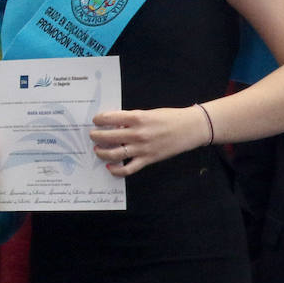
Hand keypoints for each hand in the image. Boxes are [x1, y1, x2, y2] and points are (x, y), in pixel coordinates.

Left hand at [90, 105, 209, 177]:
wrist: (191, 128)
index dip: (98, 119)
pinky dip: (116, 170)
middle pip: (107, 137)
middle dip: (95, 136)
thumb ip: (130, 118)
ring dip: (101, 152)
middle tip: (92, 135)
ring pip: (113, 154)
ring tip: (97, 149)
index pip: (109, 118)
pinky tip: (110, 167)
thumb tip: (113, 123)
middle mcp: (137, 133)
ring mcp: (142, 148)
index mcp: (137, 118)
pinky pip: (127, 169)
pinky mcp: (148, 159)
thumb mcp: (148, 112)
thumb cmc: (170, 117)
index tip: (95, 120)